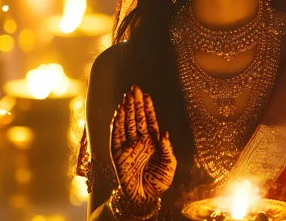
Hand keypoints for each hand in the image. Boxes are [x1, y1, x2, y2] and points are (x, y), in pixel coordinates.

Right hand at [110, 85, 175, 204]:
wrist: (144, 198)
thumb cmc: (159, 182)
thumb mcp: (169, 165)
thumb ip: (167, 149)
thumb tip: (165, 133)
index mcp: (153, 141)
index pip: (149, 120)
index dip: (148, 108)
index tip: (147, 95)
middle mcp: (140, 140)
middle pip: (137, 118)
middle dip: (136, 103)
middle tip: (135, 88)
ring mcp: (128, 145)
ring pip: (126, 123)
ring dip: (126, 109)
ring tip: (127, 96)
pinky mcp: (118, 153)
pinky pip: (116, 135)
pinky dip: (117, 124)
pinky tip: (119, 112)